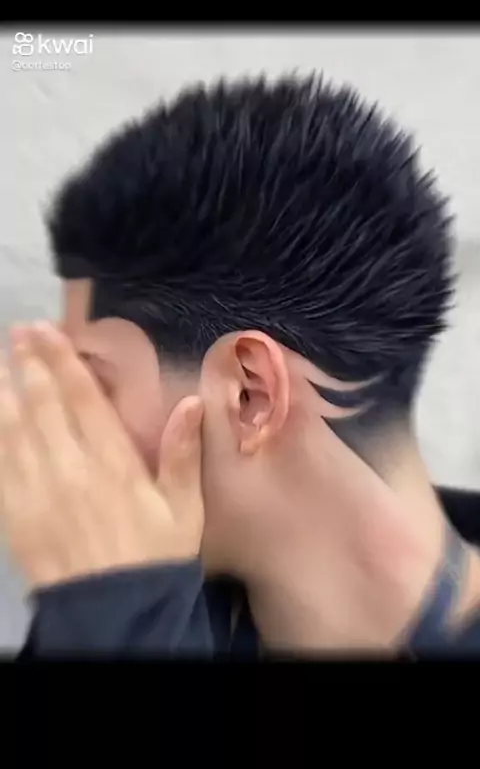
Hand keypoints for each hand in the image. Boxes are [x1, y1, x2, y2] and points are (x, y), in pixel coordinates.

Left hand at [0, 322, 203, 589]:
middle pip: (43, 405)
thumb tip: (192, 402)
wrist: (114, 613)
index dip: (62, 361)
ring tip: (3, 362)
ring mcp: (37, 491)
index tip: (47, 331)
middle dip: (29, 364)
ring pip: (14, 429)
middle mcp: (71, 469)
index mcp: (114, 464)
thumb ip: (184, 455)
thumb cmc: (155, 555)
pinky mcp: (15, 513)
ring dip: (6, 391)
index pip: (83, 400)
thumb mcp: (185, 509)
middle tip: (20, 332)